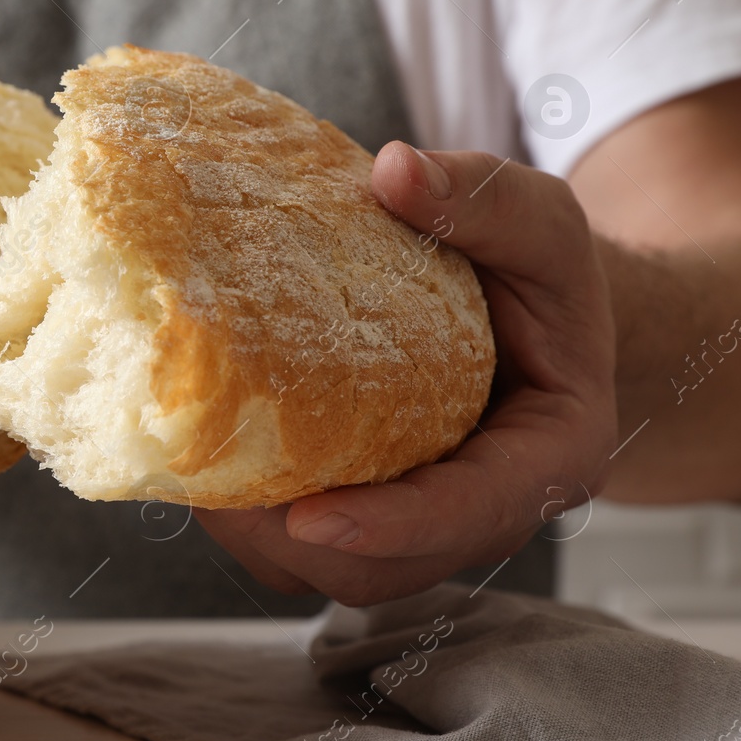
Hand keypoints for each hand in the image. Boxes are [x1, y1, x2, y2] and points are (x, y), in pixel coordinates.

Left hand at [197, 144, 617, 605]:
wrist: (527, 311)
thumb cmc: (539, 273)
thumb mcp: (538, 220)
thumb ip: (485, 198)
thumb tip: (393, 170)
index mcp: (546, 457)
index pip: (473, 513)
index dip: (394, 527)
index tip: (312, 518)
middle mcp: (480, 509)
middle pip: (387, 569)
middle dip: (299, 542)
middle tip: (216, 481)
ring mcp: (417, 522)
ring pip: (330, 570)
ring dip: (258, 535)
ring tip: (194, 466)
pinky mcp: (366, 510)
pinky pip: (300, 543)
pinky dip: (249, 515)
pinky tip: (201, 452)